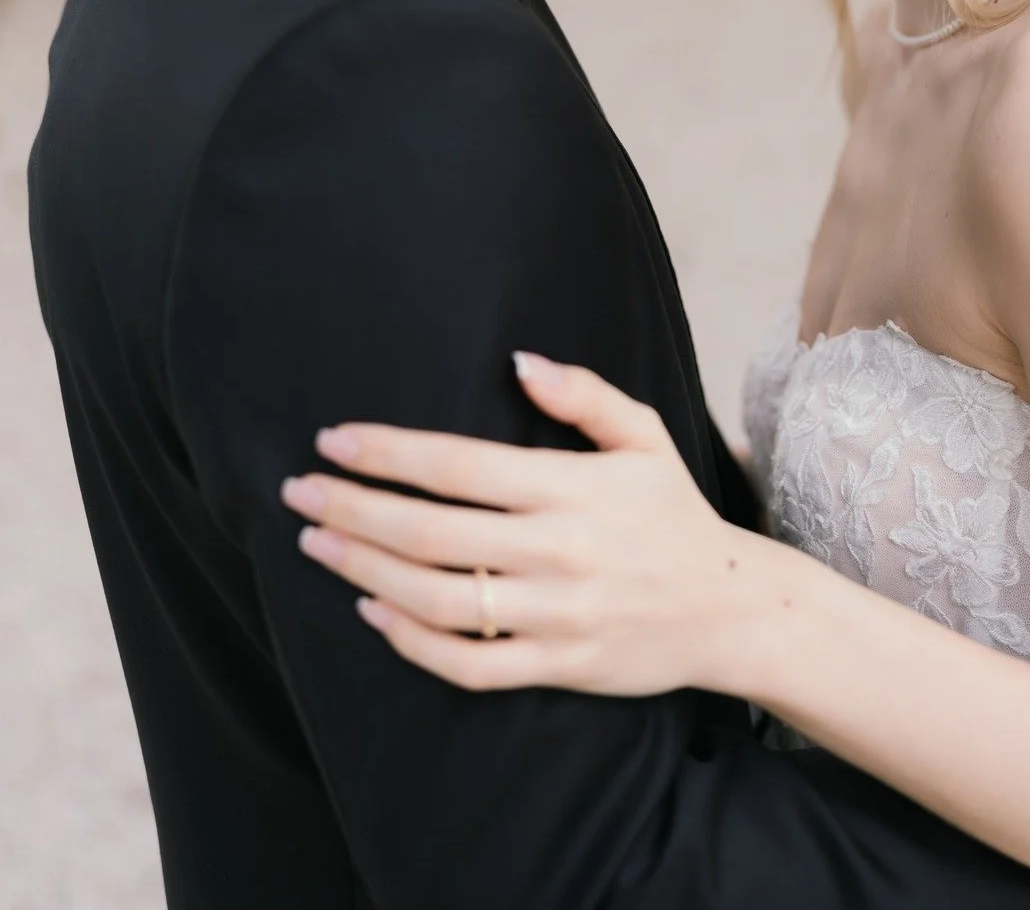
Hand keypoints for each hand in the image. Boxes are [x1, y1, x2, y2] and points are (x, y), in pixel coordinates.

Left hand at [280, 355, 778, 696]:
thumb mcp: (643, 437)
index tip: (334, 439)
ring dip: (365, 573)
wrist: (729, 607)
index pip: (459, 466)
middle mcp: (557, 551)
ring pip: (438, 599)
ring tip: (317, 544)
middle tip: (300, 491)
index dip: (389, 452)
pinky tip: (373, 613)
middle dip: (354, 509)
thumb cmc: (674, 513)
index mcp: (571, 488)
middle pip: (431, 533)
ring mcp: (555, 615)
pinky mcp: (557, 666)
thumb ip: (583, 395)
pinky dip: (413, 643)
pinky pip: (470, 665)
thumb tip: (519, 362)